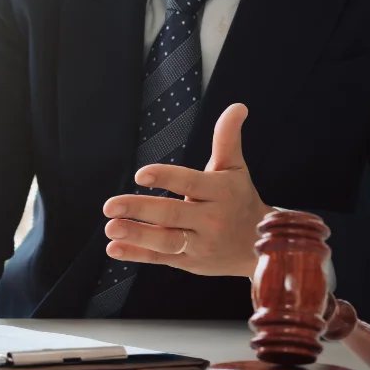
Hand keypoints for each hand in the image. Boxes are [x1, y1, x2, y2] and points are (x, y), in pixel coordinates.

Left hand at [103, 103, 272, 277]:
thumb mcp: (235, 168)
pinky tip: (113, 249)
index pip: (190, 183)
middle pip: (172, 215)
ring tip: (110, 228)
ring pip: (166, 242)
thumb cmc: (239, 199)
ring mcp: (199, 244)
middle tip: (110, 205)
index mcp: (220, 192)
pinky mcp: (188, 262)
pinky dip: (136, 255)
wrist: (259, 246)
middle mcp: (210, 220)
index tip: (140, 174)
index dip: (166, 177)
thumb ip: (227, 138)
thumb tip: (237, 106)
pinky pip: (160, 259)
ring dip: (137, 236)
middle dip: (140, 210)